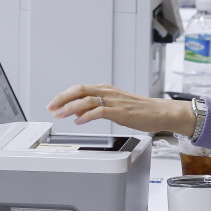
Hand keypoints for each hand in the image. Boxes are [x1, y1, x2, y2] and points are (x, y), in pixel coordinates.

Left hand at [48, 84, 196, 135]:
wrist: (160, 112)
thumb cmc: (139, 110)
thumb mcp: (113, 107)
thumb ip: (95, 108)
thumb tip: (77, 112)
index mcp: (105, 90)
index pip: (79, 89)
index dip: (64, 96)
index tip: (53, 104)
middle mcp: (107, 92)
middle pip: (80, 90)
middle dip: (62, 98)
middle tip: (51, 107)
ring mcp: (114, 101)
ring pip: (87, 100)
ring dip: (71, 107)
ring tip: (60, 114)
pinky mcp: (120, 112)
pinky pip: (100, 111)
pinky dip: (87, 115)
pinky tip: (79, 121)